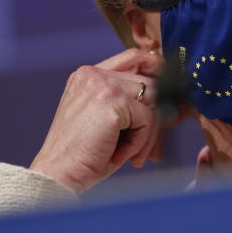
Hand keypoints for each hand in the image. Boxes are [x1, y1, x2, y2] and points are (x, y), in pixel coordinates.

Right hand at [30, 49, 163, 191]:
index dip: (156, 68)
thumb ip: (130, 104)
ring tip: (134, 155)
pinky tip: (122, 156)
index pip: (132, 58)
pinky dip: (140, 142)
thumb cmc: (82, 155)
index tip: (171, 89)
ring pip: (152, 101)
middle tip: (150, 148)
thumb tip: (174, 103)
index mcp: (88, 76)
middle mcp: (93, 74)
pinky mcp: (112, 101)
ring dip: (149, 133)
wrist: (57, 175)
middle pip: (148, 82)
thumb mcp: (106, 121)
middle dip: (156, 117)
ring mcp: (103, 85)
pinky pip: (147, 119)